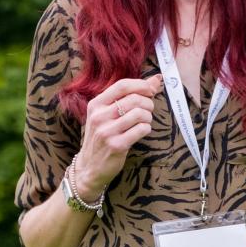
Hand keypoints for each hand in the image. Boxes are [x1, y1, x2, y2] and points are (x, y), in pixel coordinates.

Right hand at [72, 75, 160, 201]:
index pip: (122, 86)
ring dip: (148, 117)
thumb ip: (129, 95)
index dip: (141, 85)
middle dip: (148, 103)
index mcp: (96, 105)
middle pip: (134, 99)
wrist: (90, 167)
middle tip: (148, 110)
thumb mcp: (107, 114)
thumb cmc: (102, 137)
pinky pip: (141, 129)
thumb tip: (156, 79)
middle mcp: (99, 116)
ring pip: (139, 114)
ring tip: (144, 122)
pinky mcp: (116, 145)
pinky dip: (146, 129)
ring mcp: (107, 132)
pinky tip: (142, 131)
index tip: (150, 91)